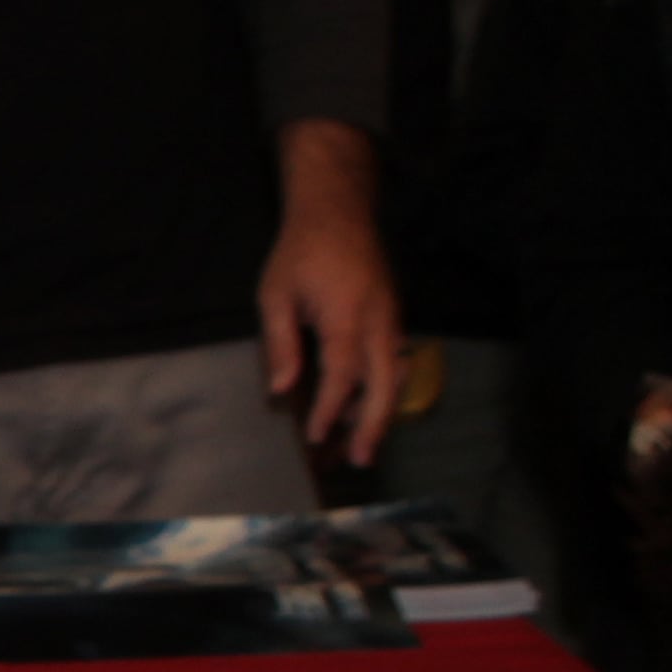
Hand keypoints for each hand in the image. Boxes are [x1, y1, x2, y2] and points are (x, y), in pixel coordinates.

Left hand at [259, 124, 401, 464]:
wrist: (339, 211)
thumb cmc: (301, 251)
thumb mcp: (275, 293)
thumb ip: (280, 342)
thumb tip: (281, 388)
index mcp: (348, 314)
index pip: (343, 373)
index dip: (331, 408)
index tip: (317, 435)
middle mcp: (380, 320)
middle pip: (385, 383)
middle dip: (374, 424)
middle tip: (361, 459)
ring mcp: (392, 318)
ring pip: (396, 375)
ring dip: (381, 411)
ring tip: (361, 445)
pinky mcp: (393, 318)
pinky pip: (395, 361)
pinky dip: (384, 389)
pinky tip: (363, 409)